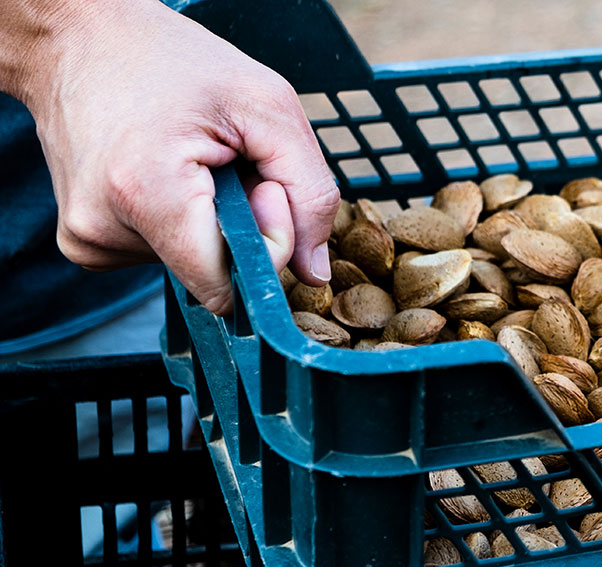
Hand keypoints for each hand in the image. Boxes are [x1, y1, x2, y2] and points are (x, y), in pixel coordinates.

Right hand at [0, 0, 338, 314]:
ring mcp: (87, 239)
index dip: (266, 241)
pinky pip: (162, 252)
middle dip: (240, 224)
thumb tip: (315, 273)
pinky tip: (164, 171)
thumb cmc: (174, 61)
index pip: (227, 284)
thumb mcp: (269, 106)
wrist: (78, 39)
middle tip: (225, 160)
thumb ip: (311, 194)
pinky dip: (180, 219)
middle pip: (213, 274)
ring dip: (209, 216)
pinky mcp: (84, 241)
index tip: (261, 182)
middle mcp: (101, 229)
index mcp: (144, 194)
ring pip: (191, 262)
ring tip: (188, 156)